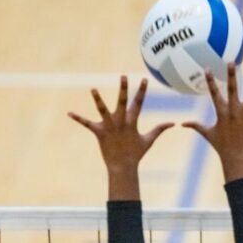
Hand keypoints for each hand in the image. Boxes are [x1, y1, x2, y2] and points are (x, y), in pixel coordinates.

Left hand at [68, 75, 173, 198]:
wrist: (123, 166)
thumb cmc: (136, 153)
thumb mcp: (149, 140)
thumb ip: (159, 129)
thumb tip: (173, 124)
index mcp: (132, 122)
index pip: (139, 103)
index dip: (142, 91)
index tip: (144, 79)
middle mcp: (121, 122)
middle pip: (122, 102)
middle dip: (123, 89)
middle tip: (123, 76)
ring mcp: (109, 127)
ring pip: (103, 110)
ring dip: (98, 100)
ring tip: (93, 89)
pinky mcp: (99, 133)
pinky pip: (87, 124)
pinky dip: (78, 118)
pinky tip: (69, 113)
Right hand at [183, 63, 242, 182]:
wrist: (234, 157)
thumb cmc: (220, 146)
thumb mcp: (207, 134)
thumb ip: (196, 126)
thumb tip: (182, 124)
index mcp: (221, 112)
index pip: (214, 93)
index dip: (210, 81)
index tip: (208, 69)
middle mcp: (233, 111)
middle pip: (232, 89)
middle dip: (231, 75)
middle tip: (231, 62)